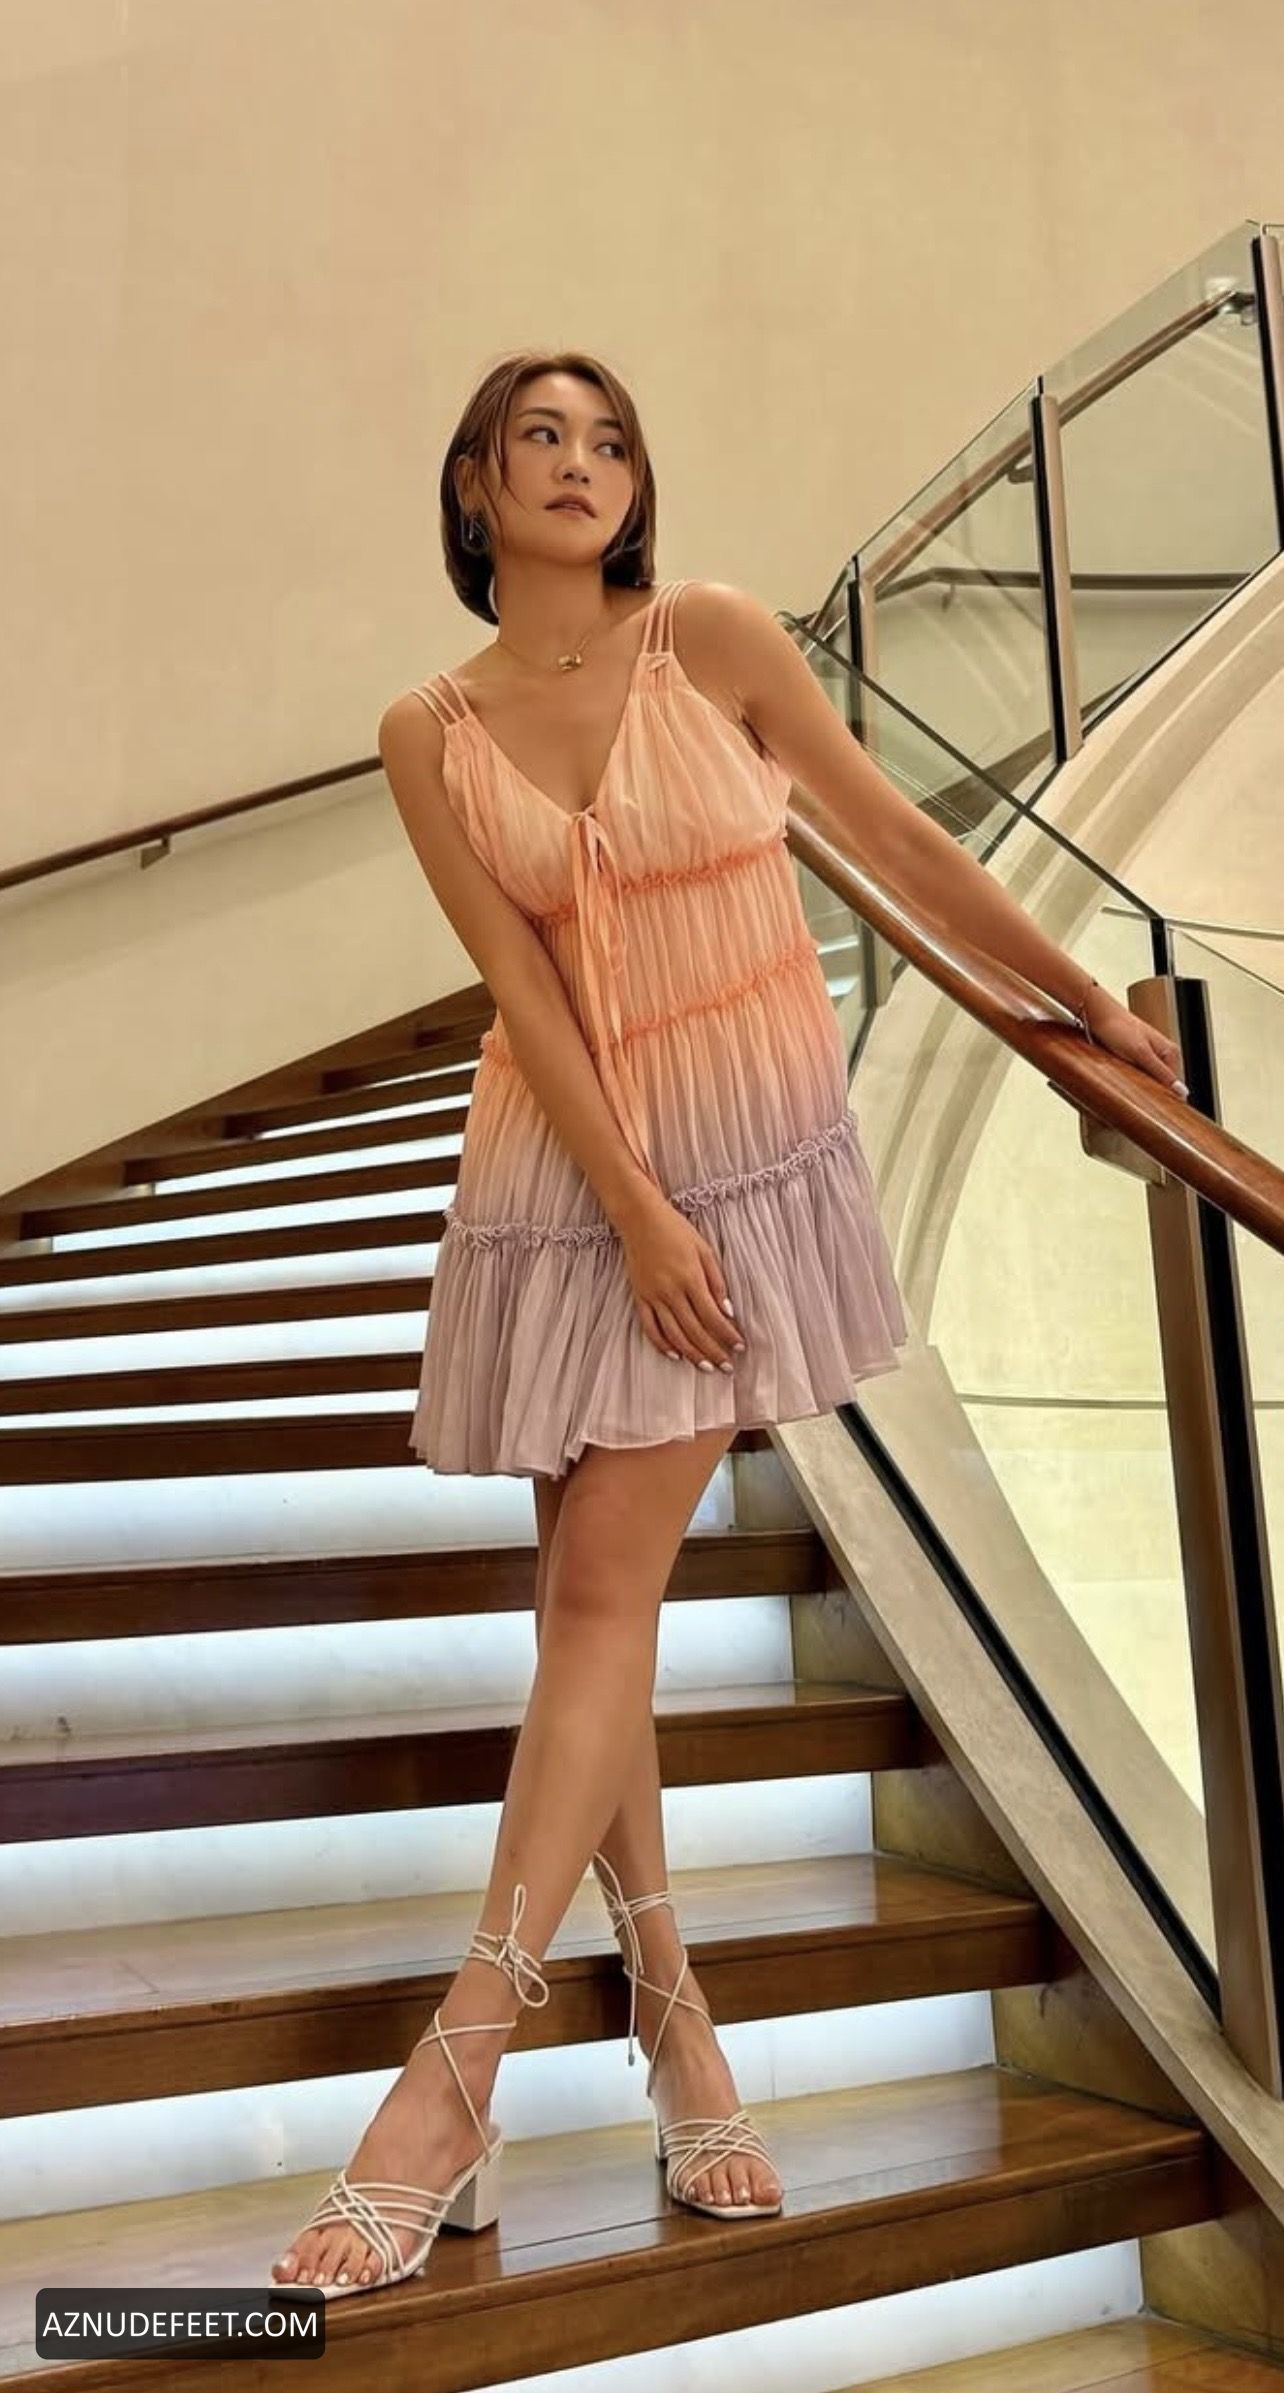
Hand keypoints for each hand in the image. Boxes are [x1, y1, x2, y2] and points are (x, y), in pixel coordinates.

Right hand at [618, 1189, 745, 1369]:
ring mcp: (653, 1296)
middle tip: (727, 1367)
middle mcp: (671, 1291)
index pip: (713, 1316)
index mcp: (690, 1278)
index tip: (740, 1347)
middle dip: (713, 1351)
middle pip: (695, 1330)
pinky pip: (649, 1327)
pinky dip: (662, 1344)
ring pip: (674, 1334)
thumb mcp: (704, 1250)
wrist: (640, 1219)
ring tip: (706, 1367)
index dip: (727, 1335)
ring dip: (692, 1354)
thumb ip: (717, 1281)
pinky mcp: (639, 1297)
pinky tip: (675, 1354)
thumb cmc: (676, 1230)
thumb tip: (728, 1311)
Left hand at [1079, 982, 1187, 1096]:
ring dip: (1142, 1088)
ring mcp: (1150, 1056)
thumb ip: (1161, 1072)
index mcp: (1170, 1052)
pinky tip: (1126, 1082)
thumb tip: (1181, 1091)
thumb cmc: (1118, 1028)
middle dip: (1153, 1093)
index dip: (1165, 1098)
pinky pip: (1140, 1076)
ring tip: (1130, 1089)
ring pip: (1151, 1081)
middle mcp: (1163, 1054)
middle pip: (1163, 1084)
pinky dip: (1134, 1081)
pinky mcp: (1137, 1057)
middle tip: (1139, 1100)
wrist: (1098, 1015)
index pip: (1175, 1085)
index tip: (1155, 1109)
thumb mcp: (1141, 1054)